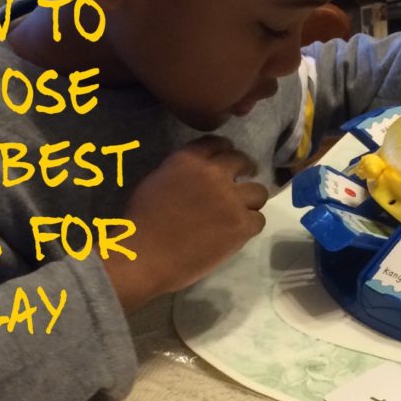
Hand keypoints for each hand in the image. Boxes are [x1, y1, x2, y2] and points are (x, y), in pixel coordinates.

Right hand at [104, 136, 267, 312]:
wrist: (144, 256)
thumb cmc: (141, 223)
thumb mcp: (156, 182)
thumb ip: (181, 172)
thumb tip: (198, 175)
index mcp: (188, 160)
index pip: (217, 143)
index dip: (225, 151)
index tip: (228, 162)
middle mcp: (214, 173)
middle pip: (242, 161)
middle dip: (245, 169)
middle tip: (242, 183)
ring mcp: (231, 199)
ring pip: (259, 191)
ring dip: (250, 200)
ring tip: (241, 211)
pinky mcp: (240, 225)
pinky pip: (259, 220)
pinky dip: (250, 225)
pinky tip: (238, 232)